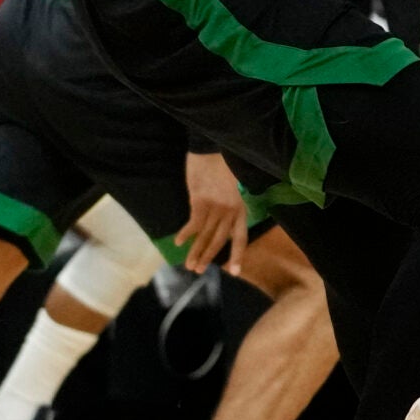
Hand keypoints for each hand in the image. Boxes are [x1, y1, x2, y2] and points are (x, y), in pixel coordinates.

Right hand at [174, 151, 248, 274]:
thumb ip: (230, 205)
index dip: (238, 255)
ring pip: (205, 236)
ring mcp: (215, 207)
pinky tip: (178, 242)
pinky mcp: (200, 201)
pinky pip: (193, 223)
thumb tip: (221, 220)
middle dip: (208, 257)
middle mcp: (230, 211)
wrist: (214, 147)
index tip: (234, 272)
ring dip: (196, 252)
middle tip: (198, 271)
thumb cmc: (224, 164)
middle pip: (219, 240)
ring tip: (189, 265)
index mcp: (240, 208)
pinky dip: (185, 234)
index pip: (241, 237)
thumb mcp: (234, 187)